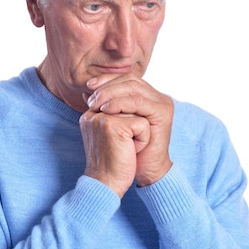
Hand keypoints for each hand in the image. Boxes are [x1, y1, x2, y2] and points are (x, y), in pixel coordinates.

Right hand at [79, 110, 149, 197]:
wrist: (106, 185)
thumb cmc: (111, 163)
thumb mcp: (109, 136)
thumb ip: (114, 117)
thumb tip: (124, 102)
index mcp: (90, 115)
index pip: (121, 103)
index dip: (129, 122)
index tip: (121, 141)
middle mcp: (93, 113)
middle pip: (130, 105)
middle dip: (135, 126)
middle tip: (124, 146)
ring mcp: (102, 118)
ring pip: (138, 113)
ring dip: (139, 132)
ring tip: (126, 147)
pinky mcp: (114, 126)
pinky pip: (143, 124)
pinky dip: (143, 140)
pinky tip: (130, 151)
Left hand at [83, 74, 173, 188]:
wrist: (146, 170)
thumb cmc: (129, 148)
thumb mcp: (114, 122)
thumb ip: (104, 105)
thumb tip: (85, 91)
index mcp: (149, 96)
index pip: (126, 78)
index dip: (107, 79)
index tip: (89, 86)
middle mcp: (158, 96)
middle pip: (130, 79)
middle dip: (107, 85)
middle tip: (91, 97)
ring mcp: (162, 103)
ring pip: (133, 87)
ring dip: (111, 93)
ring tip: (96, 104)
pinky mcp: (163, 112)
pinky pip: (138, 102)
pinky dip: (120, 103)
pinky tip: (107, 110)